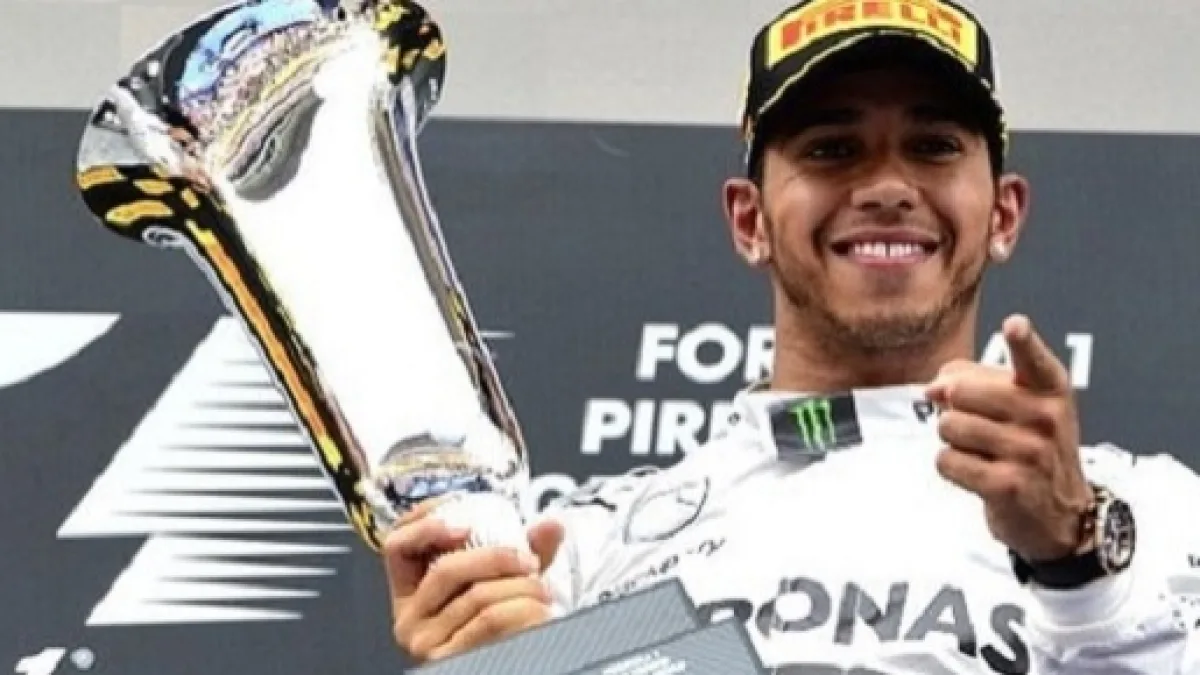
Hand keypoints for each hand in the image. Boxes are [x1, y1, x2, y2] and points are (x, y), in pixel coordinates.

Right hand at [384, 500, 564, 662]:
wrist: (515, 661)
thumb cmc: (503, 624)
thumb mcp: (504, 579)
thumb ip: (523, 549)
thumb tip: (552, 525)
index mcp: (412, 590)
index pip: (397, 545)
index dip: (424, 525)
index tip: (464, 523)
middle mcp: (409, 616)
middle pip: (445, 569)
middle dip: (496, 557)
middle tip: (529, 560)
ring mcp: (423, 641)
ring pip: (473, 595)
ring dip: (519, 586)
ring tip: (542, 589)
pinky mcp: (444, 659)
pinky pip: (487, 620)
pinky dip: (520, 609)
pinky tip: (537, 610)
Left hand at [927, 314, 1092, 561]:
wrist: (1059, 514)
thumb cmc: (1029, 448)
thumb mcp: (1019, 406)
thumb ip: (972, 380)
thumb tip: (932, 387)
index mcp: (1050, 389)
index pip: (1034, 360)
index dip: (1023, 341)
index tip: (1015, 325)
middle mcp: (1045, 418)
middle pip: (960, 392)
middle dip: (954, 409)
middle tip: (979, 427)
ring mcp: (1029, 453)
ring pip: (949, 426)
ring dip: (952, 441)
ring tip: (982, 452)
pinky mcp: (1008, 485)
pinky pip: (946, 460)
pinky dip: (951, 467)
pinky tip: (978, 474)